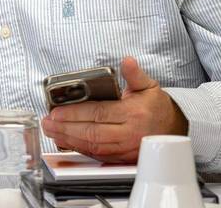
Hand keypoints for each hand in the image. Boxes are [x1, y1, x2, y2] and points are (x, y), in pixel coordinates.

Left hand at [40, 57, 188, 162]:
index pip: (98, 114)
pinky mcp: (122, 158)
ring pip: (93, 146)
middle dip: (65, 127)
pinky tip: (67, 142)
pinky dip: (80, 149)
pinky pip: (98, 155)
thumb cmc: (157, 107)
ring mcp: (125, 148)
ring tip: (51, 131)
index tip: (57, 111)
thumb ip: (134, 74)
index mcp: (132, 114)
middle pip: (91, 132)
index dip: (74, 113)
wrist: (173, 129)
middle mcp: (129, 133)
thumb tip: (127, 61)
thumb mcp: (148, 86)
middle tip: (47, 122)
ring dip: (69, 140)